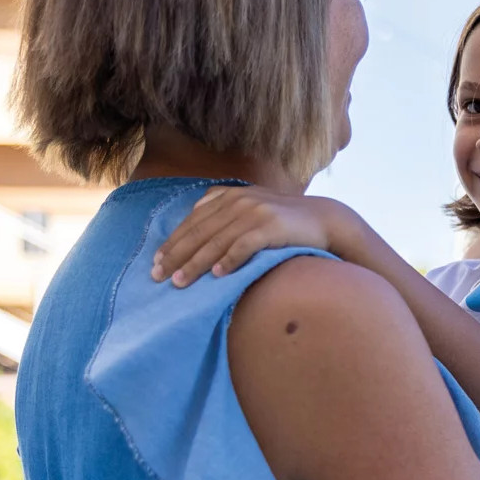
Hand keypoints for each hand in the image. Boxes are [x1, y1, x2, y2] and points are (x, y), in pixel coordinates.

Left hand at [150, 187, 358, 285]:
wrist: (324, 220)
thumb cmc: (283, 222)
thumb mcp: (250, 211)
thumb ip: (223, 215)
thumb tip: (194, 228)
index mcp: (229, 197)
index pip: (193, 221)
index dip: (172, 242)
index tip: (156, 263)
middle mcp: (238, 200)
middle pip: (199, 232)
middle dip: (176, 255)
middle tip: (159, 277)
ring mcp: (255, 212)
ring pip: (216, 241)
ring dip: (195, 263)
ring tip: (180, 282)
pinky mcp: (271, 226)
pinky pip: (244, 245)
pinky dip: (229, 260)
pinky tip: (217, 275)